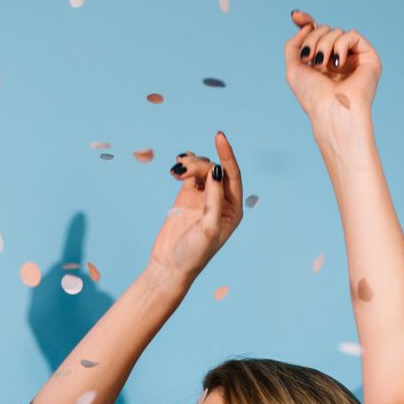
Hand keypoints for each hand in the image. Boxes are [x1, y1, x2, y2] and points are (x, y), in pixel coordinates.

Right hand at [147, 132, 242, 284]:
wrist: (169, 266)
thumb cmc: (193, 253)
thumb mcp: (209, 227)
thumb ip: (214, 199)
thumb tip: (215, 170)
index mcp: (233, 210)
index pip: (233, 175)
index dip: (226, 155)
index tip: (219, 137)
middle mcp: (221, 202)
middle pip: (214, 169)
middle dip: (199, 165)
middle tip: (182, 170)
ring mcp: (203, 198)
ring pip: (201, 169)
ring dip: (190, 164)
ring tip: (176, 171)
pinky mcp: (186, 197)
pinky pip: (189, 174)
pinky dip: (184, 165)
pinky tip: (177, 165)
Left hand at [284, 11, 380, 118]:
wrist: (330, 111)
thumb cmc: (312, 96)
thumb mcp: (293, 68)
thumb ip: (294, 44)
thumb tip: (308, 25)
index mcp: (322, 62)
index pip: (316, 33)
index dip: (307, 22)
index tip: (295, 16)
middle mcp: (338, 59)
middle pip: (324, 29)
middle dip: (312, 40)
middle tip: (310, 59)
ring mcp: (353, 58)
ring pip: (336, 31)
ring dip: (324, 44)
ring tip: (322, 64)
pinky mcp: (369, 58)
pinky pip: (352, 35)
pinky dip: (341, 45)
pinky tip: (338, 63)